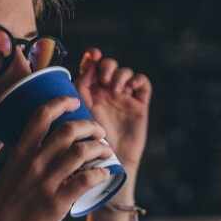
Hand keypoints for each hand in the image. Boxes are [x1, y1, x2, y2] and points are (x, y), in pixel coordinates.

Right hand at [0, 96, 114, 220]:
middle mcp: (33, 163)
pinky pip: (86, 181)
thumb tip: (55, 150)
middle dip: (90, 125)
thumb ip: (30, 159)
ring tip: (106, 151)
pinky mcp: (56, 203)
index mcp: (20, 152)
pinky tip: (105, 174)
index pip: (41, 115)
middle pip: (68, 130)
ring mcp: (45, 183)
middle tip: (99, 132)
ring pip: (81, 152)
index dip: (61, 102)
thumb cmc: (4, 205)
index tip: (75, 101)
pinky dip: (100, 173)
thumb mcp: (12, 173)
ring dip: (100, 148)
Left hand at [73, 48, 150, 170]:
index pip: (91, 66)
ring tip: (114, 89)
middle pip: (109, 65)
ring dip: (120, 74)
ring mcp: (123, 99)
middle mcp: (105, 94)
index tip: (93, 56)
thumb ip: (78, 91)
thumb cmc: (87, 144)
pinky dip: (137, 80)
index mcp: (88, 93)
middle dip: (107, 66)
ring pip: (125, 72)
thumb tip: (83, 69)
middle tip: (103, 79)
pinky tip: (129, 88)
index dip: (92, 57)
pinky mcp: (139, 106)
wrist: (107, 164)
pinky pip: (143, 84)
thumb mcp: (78, 114)